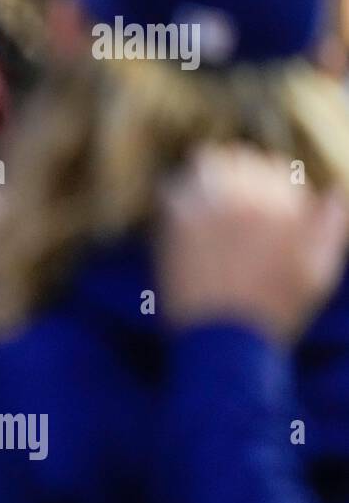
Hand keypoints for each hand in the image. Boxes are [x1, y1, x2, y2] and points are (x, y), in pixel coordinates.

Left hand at [155, 146, 348, 342]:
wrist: (225, 342)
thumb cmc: (276, 312)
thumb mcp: (319, 273)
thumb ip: (329, 227)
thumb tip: (335, 190)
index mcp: (285, 208)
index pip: (276, 168)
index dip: (266, 180)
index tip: (256, 195)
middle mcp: (248, 200)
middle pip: (239, 159)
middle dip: (236, 172)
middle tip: (227, 192)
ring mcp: (209, 208)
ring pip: (204, 164)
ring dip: (205, 175)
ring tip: (203, 197)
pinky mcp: (175, 222)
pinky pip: (171, 188)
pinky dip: (175, 194)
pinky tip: (178, 212)